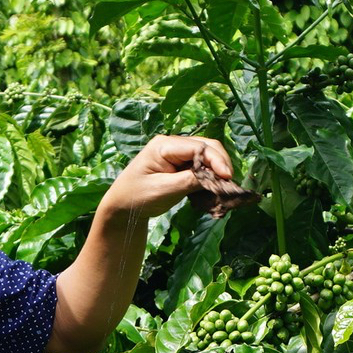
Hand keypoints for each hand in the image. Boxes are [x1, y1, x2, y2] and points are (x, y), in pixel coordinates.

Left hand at [97, 135, 233, 219]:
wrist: (123, 207)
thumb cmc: (137, 197)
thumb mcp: (163, 190)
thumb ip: (189, 181)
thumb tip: (216, 177)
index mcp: (164, 145)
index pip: (198, 147)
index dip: (216, 160)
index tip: (227, 178)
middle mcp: (172, 144)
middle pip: (207, 146)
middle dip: (221, 163)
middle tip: (229, 184)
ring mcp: (177, 153)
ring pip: (207, 155)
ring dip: (217, 169)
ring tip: (223, 187)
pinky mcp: (180, 164)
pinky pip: (202, 165)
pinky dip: (211, 175)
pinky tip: (214, 187)